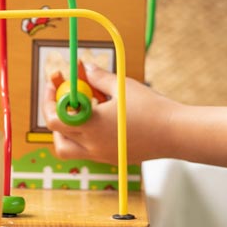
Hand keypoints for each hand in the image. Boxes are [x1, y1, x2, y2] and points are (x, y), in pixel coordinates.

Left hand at [42, 62, 177, 165]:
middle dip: (55, 116)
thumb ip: (99, 77)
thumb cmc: (152, 109)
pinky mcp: (113, 159)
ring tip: (80, 113)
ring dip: (67, 132)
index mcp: (90, 125)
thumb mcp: (122, 86)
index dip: (50, 98)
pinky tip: (103, 119)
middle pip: (57, 137)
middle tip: (64, 99)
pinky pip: (89, 150)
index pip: (53, 117)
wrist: (176, 133)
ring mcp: (101, 155)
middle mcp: (92, 145)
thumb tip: (86, 68)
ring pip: (69, 149)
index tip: (56, 82)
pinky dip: (86, 136)